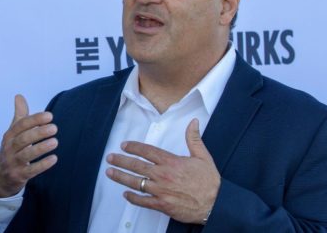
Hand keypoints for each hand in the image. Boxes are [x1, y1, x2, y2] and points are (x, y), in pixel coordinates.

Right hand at [0, 94, 57, 197]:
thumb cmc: (11, 150)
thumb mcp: (13, 133)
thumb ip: (20, 115)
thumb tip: (19, 96)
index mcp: (9, 136)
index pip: (21, 125)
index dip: (35, 120)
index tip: (49, 116)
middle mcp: (9, 148)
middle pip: (23, 139)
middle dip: (38, 133)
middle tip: (55, 128)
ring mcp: (13, 163)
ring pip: (26, 155)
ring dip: (41, 148)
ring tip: (55, 142)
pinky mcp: (19, 176)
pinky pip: (31, 170)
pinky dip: (42, 165)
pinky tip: (54, 158)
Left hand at [105, 119, 219, 223]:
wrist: (216, 203)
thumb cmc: (209, 181)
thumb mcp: (203, 156)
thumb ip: (194, 139)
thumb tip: (193, 122)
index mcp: (171, 162)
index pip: (147, 151)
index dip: (134, 147)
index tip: (124, 145)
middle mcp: (163, 175)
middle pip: (137, 166)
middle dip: (121, 161)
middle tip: (110, 158)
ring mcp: (161, 190)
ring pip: (136, 183)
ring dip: (121, 177)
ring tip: (110, 173)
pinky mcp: (162, 204)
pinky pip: (143, 201)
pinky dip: (133, 198)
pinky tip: (126, 194)